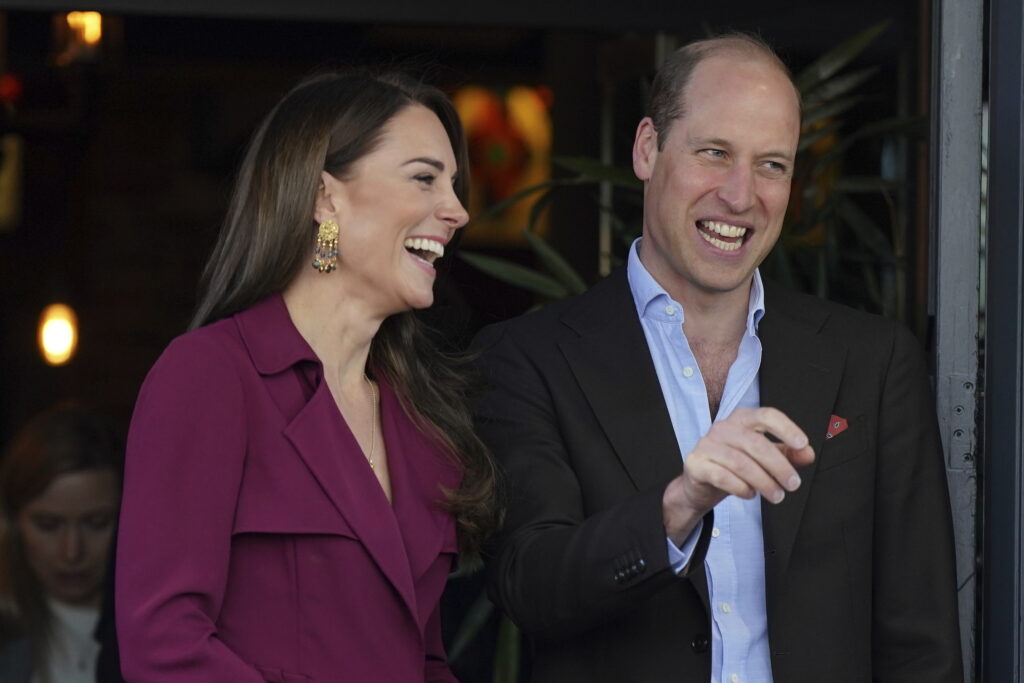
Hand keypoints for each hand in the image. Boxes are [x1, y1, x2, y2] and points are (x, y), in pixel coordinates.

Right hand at [662, 407, 814, 544]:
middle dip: (779, 466)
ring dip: (763, 482)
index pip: (766, 415)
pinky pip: (722, 476)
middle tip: (792, 484)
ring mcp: (707, 444)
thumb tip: (808, 453)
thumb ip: (787, 453)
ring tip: (776, 495)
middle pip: (756, 443)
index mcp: (742, 419)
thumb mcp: (764, 457)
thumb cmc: (733, 465)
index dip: (786, 428)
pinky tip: (750, 494)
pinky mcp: (696, 463)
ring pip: (740, 463)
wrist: (700, 483)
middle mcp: (723, 428)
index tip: (802, 444)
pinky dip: (740, 487)